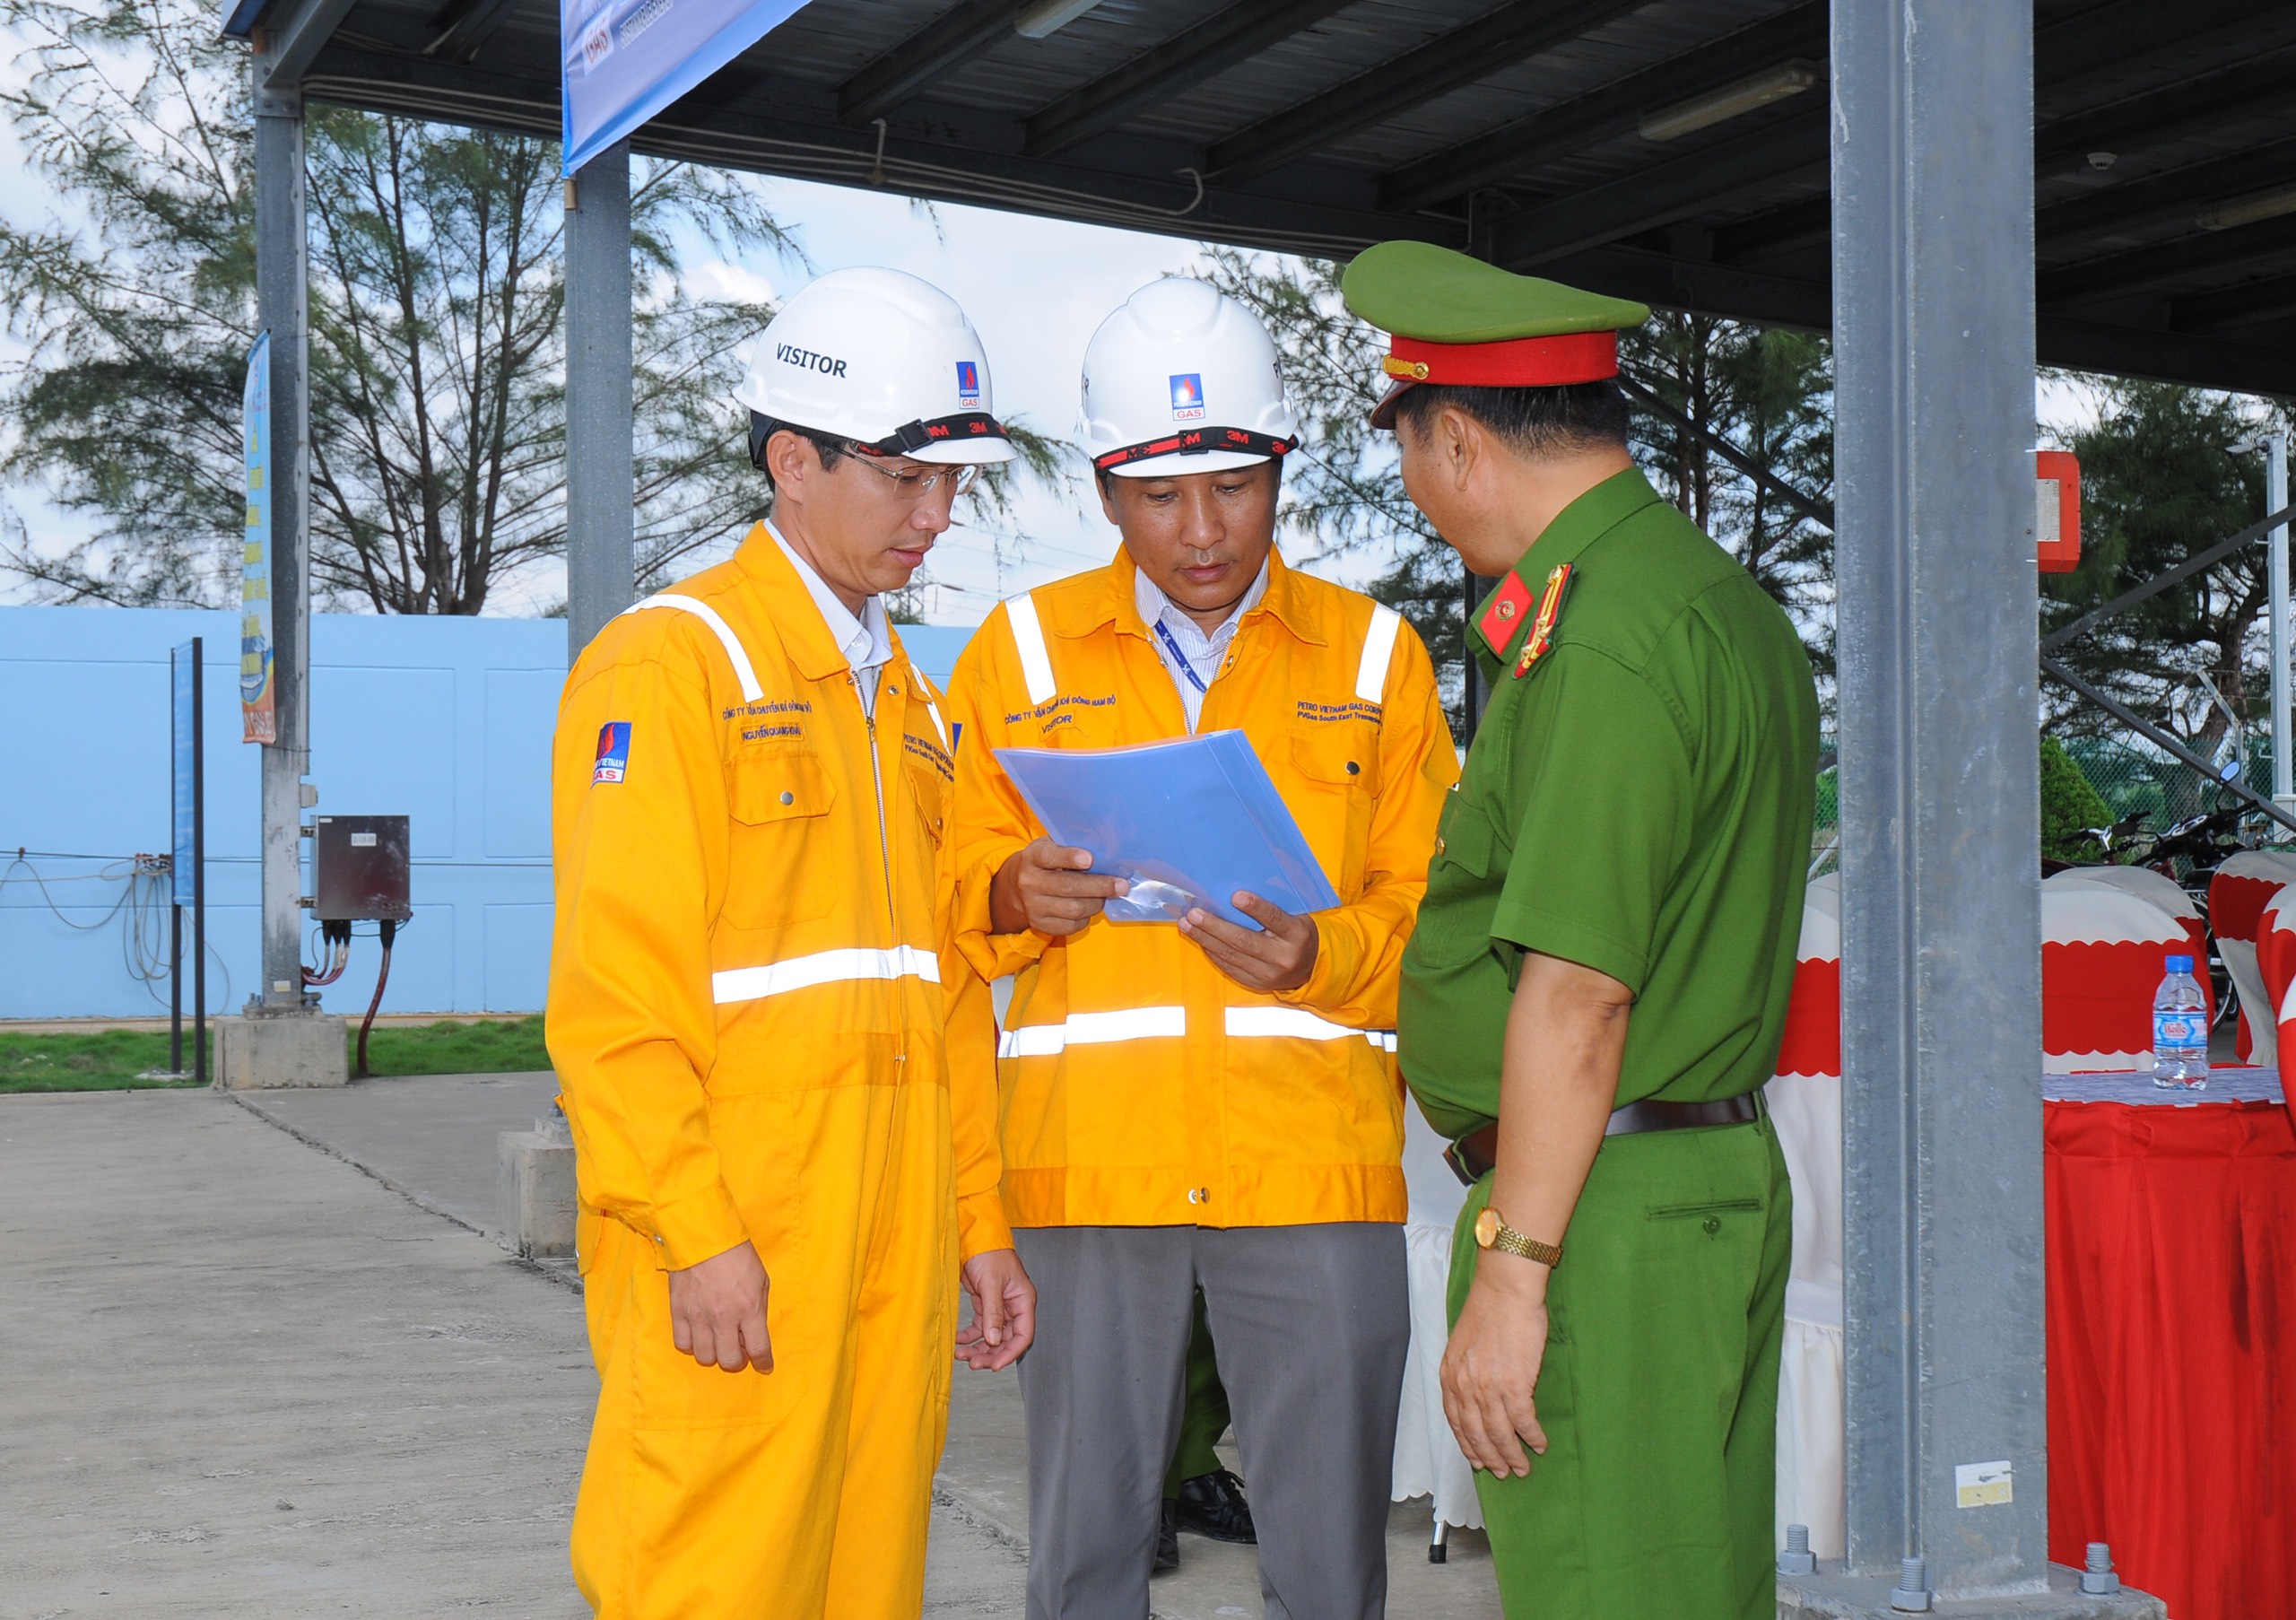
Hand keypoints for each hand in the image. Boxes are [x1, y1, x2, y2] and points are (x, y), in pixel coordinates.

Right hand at [666, 1240, 772, 1373]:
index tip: (764, 1365)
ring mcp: (698, 1317)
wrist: (703, 1237)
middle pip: (729, 1360)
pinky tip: (699, 1334)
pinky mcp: (678, 1312)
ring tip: (717, 1340)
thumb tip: (750, 1334)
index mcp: (748, 1308)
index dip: (763, 1362)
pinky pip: (683, 1344)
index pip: (758, 1349)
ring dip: (714, 1353)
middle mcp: (723, 1318)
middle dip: (737, 1359)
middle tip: (738, 1349)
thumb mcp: (760, 1281)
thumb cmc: (737, 1256)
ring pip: (704, 1357)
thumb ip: (758, 1310)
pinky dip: (692, 1344)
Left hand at [956, 1248, 1036, 1371]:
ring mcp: (999, 1306)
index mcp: (1023, 1300)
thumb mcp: (991, 1284)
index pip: (1023, 1335)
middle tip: (974, 1363)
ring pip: (992, 1336)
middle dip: (991, 1353)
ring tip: (962, 1355)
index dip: (1010, 1353)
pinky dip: (969, 1336)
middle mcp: (1013, 1305)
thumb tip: (994, 1340)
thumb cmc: (989, 1252)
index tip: (995, 1365)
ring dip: (978, 1347)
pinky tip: (959, 1341)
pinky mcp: (984, 1304)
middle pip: (1006, 1339)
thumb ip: (993, 1313)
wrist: (972, 1237)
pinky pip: (979, 1327)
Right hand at [989, 838, 1129, 936]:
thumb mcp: (1051, 846)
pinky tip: (1089, 906)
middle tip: (1122, 885)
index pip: (1049, 857)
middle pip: (1068, 887)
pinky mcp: (1040, 925)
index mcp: (1033, 857)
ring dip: (1097, 902)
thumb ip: (1071, 845)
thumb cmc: (1045, 862)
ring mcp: (1033, 906)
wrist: (1016, 888)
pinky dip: (1086, 917)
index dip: (1070, 858)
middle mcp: (1029, 883)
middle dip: (1099, 886)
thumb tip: (1108, 850)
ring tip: (1106, 895)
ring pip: (1074, 909)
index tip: (1090, 859)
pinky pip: (1072, 926)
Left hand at [1178, 892, 1318, 992]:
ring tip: (1186, 924)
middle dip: (1215, 927)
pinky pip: (1228, 966)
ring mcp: (1268, 974)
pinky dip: (1211, 951)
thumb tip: (1236, 891)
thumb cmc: (1298, 933)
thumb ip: (1273, 907)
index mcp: (1296, 935)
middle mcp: (1282, 957)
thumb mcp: (1297, 916)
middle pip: (1244, 941)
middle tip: (1194, 914)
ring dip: (1205, 939)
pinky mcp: (1255, 984)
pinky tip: (1199, 939)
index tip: (1235, 896)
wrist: (1311, 969)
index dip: (1256, 908)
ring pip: (1231, 956)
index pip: (1274, 918)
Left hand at [1440, 1249, 1549, 1477]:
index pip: (1455, 1420)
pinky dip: (1532, 1436)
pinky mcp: (1514, 1384)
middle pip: (1476, 1433)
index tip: (1478, 1459)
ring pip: (1499, 1433)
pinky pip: (1523, 1421)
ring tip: (1523, 1467)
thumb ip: (1466, 1370)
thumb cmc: (1489, 1309)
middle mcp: (1464, 1384)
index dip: (1467, 1444)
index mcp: (1450, 1374)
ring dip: (1512, 1454)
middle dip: (1490, 1457)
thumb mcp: (1464, 1343)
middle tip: (1503, 1472)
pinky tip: (1539, 1444)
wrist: (1506, 1289)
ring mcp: (1488, 1386)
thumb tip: (1478, 1394)